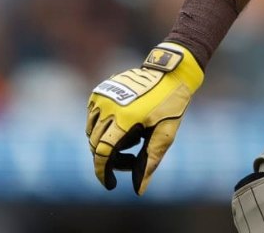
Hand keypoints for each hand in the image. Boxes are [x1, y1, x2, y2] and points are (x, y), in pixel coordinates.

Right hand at [86, 43, 202, 193]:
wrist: (170, 73)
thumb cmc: (171, 105)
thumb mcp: (166, 134)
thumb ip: (150, 161)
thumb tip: (138, 190)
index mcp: (125, 118)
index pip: (103, 153)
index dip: (103, 172)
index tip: (110, 184)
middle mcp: (108, 107)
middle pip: (96, 145)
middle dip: (111, 158)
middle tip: (133, 157)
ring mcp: (101, 97)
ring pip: (91, 133)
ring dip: (106, 143)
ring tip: (134, 138)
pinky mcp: (98, 92)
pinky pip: (92, 119)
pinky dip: (103, 129)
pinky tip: (124, 126)